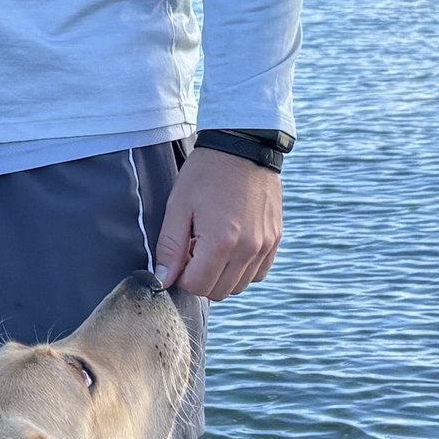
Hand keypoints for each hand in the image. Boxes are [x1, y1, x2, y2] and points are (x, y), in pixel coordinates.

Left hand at [154, 150, 281, 299]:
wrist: (242, 147)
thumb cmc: (207, 173)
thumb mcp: (179, 206)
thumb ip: (170, 247)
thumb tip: (163, 279)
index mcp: (221, 242)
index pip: (196, 286)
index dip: (181, 276)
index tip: (180, 256)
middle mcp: (248, 249)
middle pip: (218, 292)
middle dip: (200, 279)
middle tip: (194, 250)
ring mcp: (265, 245)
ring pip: (239, 286)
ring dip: (221, 276)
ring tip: (213, 246)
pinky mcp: (275, 239)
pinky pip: (259, 273)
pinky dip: (243, 269)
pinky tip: (232, 248)